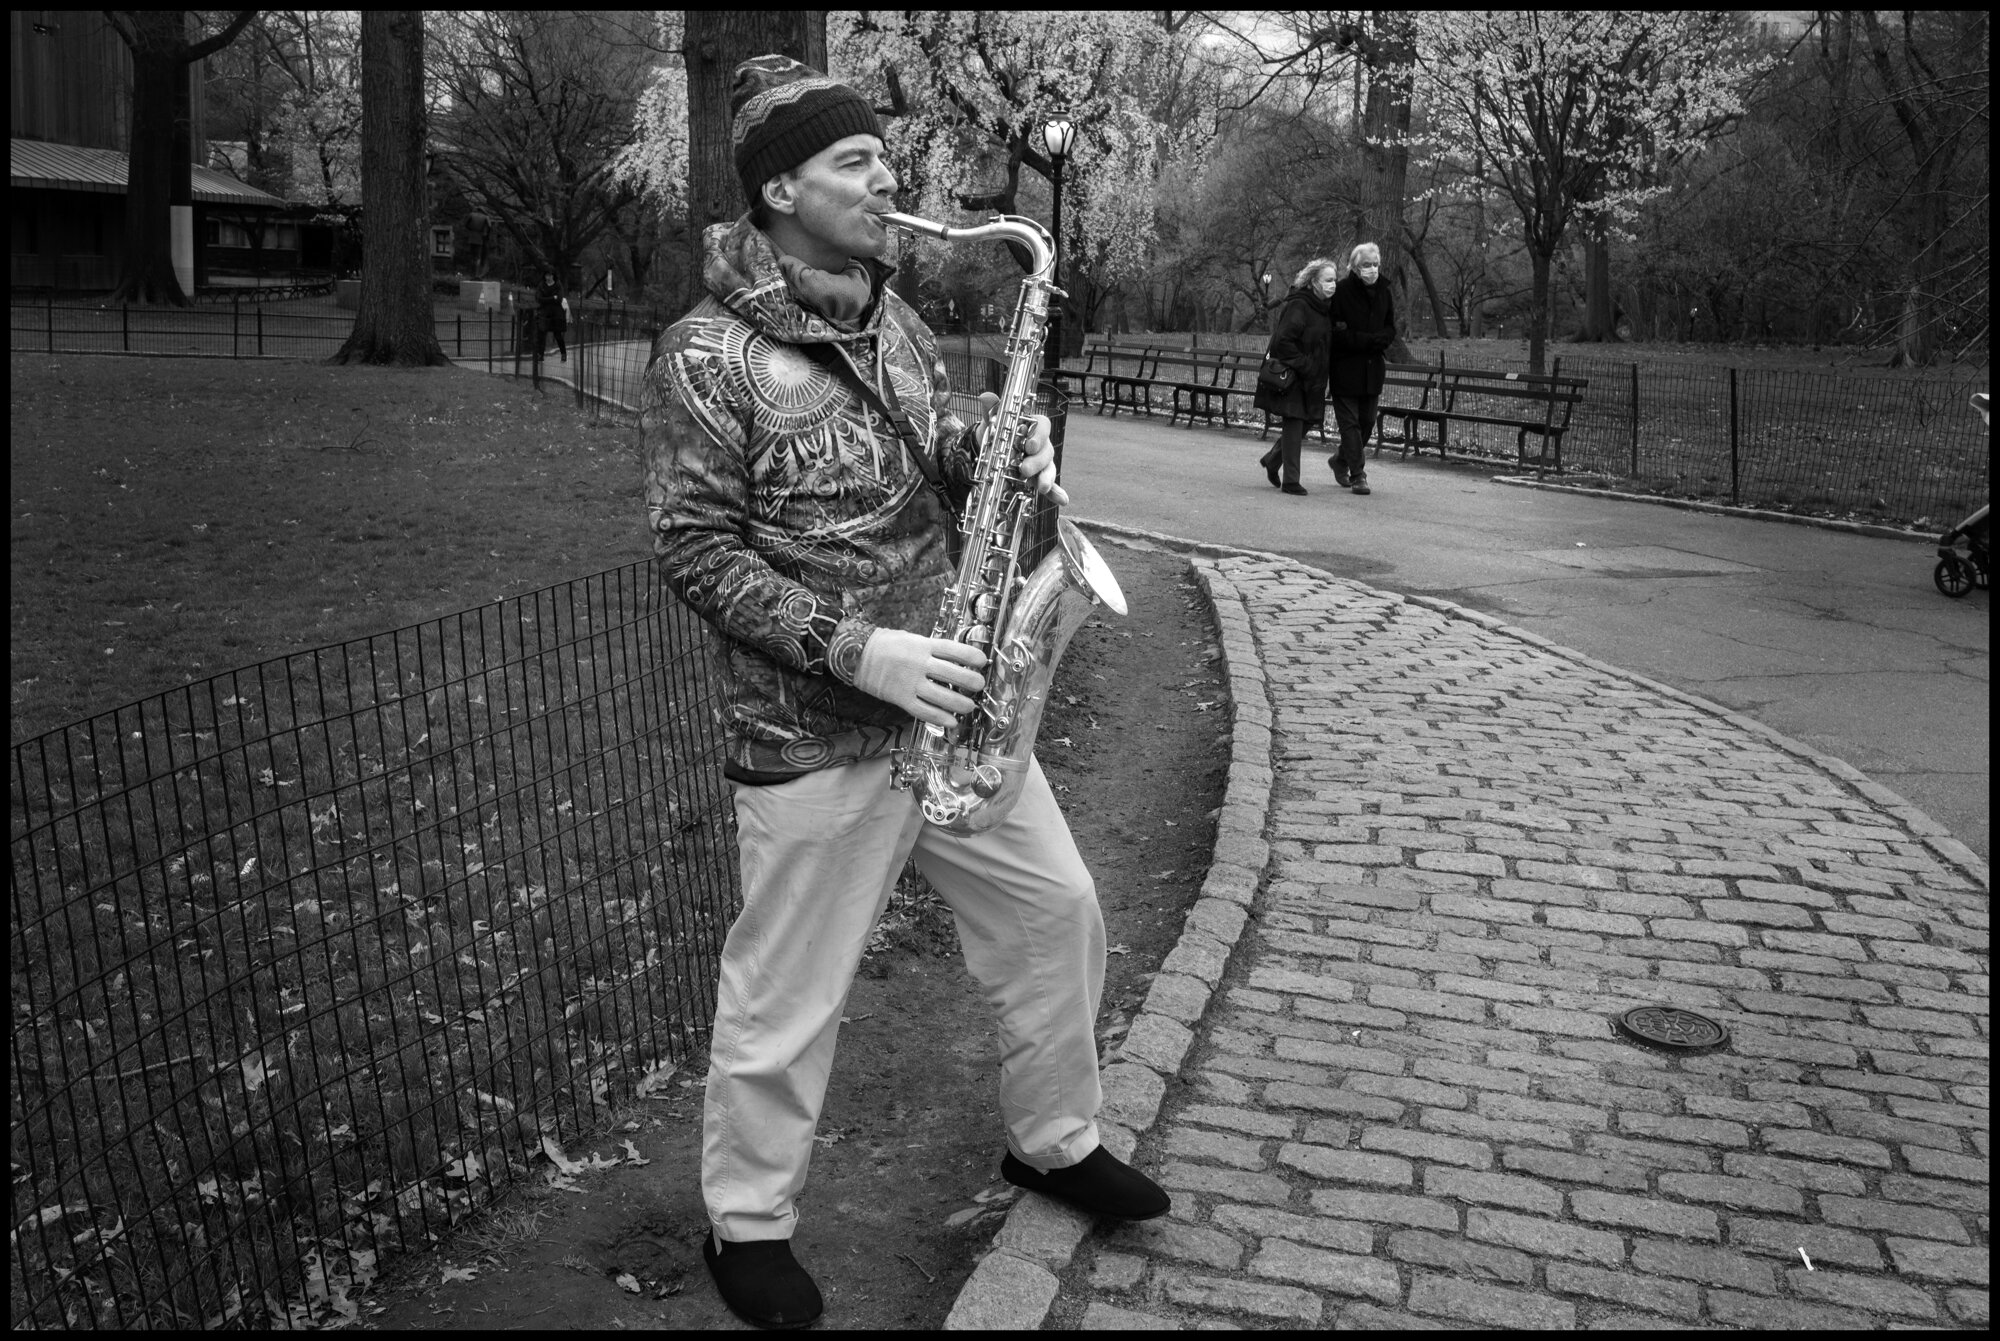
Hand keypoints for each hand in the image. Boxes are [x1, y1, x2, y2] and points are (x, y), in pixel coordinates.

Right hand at [852, 628, 987, 727]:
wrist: (856, 655)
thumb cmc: (886, 645)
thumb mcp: (911, 638)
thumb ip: (931, 648)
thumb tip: (954, 658)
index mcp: (923, 645)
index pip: (954, 650)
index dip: (972, 656)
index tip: (983, 661)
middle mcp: (919, 664)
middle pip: (953, 674)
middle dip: (971, 682)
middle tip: (979, 686)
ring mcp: (910, 682)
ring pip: (942, 696)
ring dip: (960, 704)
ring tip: (969, 707)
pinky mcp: (901, 698)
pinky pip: (924, 711)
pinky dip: (939, 718)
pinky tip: (951, 722)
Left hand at [978, 393, 1069, 505]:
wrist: (991, 449)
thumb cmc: (997, 431)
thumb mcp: (992, 420)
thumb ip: (991, 409)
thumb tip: (985, 397)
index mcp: (1033, 427)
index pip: (1044, 426)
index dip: (1039, 435)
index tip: (1029, 445)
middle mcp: (1040, 444)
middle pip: (1046, 451)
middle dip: (1037, 462)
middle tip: (1024, 470)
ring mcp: (1041, 462)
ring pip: (1049, 468)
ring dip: (1047, 478)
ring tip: (1042, 487)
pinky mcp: (1038, 477)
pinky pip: (1049, 485)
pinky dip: (1056, 493)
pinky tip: (1062, 500)